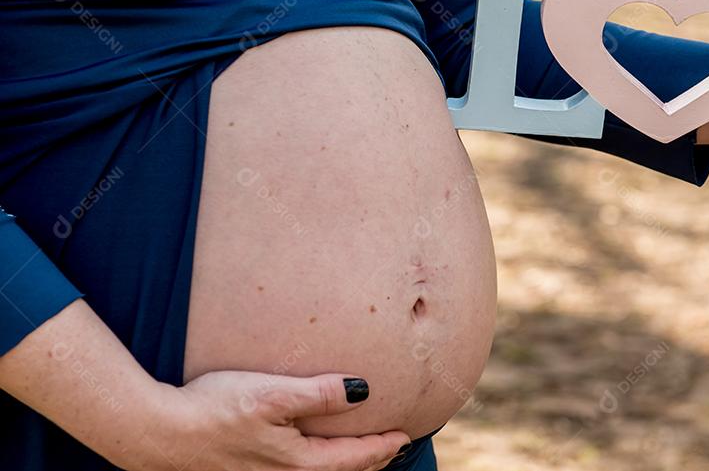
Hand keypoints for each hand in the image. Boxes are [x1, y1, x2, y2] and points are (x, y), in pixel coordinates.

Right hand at [128, 372, 409, 470]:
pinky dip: (316, 468)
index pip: (354, 458)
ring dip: (343, 467)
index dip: (382, 446)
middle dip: (368, 462)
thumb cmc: (213, 409)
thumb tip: (363, 391)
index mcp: (297, 464)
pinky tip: (309, 458)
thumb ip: (318, 393)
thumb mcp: (272, 394)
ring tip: (361, 456)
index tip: (404, 435)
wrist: (159, 435)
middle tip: (392, 448)